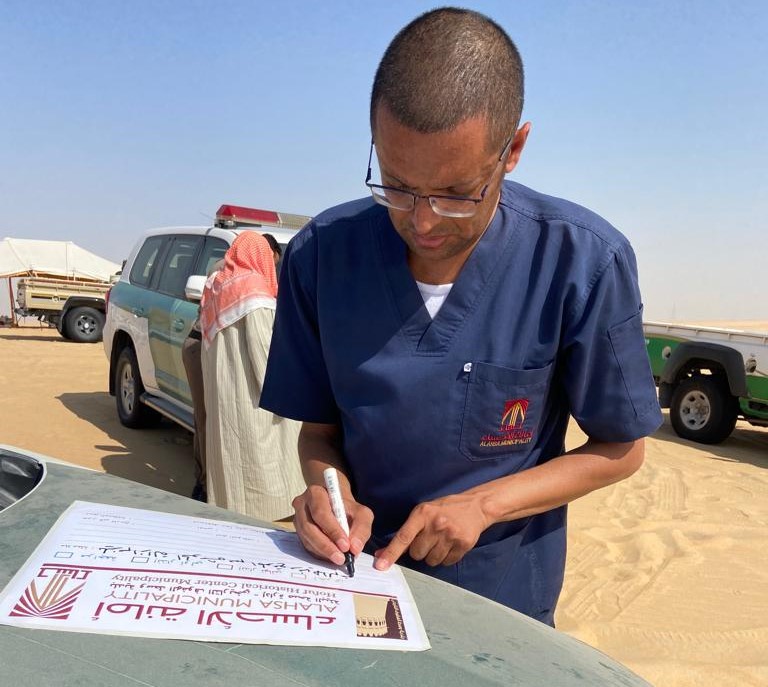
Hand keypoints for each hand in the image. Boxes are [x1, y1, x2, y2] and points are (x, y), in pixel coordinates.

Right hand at [292, 485, 372, 566]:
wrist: (335, 506)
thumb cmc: (348, 509)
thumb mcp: (361, 513)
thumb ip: (361, 528)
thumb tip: (354, 548)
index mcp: (316, 493)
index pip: (321, 513)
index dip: (332, 530)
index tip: (346, 545)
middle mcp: (302, 505)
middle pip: (309, 527)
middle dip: (326, 545)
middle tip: (341, 558)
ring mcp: (297, 519)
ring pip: (307, 539)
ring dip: (323, 552)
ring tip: (338, 559)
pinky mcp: (298, 532)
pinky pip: (306, 545)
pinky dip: (319, 554)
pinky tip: (330, 558)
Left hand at [373, 492, 490, 569]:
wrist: (475, 507)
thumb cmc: (444, 509)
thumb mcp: (423, 513)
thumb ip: (405, 533)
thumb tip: (382, 554)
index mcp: (423, 514)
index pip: (403, 537)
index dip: (391, 553)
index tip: (380, 565)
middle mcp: (436, 525)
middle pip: (416, 554)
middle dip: (419, 550)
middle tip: (428, 539)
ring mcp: (450, 535)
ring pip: (431, 561)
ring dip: (432, 555)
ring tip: (440, 541)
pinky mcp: (463, 545)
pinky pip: (446, 562)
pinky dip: (445, 557)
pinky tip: (450, 544)